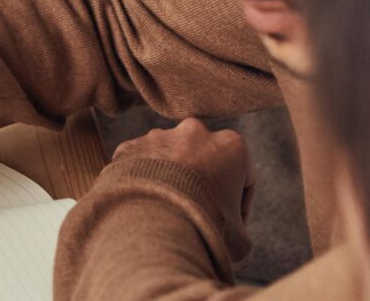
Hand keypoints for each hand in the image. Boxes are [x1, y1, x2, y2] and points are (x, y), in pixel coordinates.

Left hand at [110, 119, 253, 237]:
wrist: (155, 223)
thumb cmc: (206, 227)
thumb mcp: (240, 237)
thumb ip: (238, 226)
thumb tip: (228, 232)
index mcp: (231, 145)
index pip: (240, 178)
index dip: (238, 206)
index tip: (229, 227)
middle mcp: (194, 131)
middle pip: (203, 163)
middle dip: (201, 186)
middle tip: (196, 216)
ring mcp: (157, 136)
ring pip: (169, 162)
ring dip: (170, 182)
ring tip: (167, 213)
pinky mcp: (129, 147)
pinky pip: (140, 167)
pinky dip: (144, 184)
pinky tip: (145, 208)